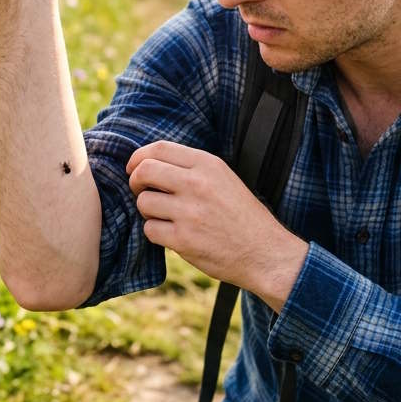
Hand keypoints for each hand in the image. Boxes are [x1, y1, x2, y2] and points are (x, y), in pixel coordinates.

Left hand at [127, 141, 307, 305]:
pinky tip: (172, 235)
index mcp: (208, 164)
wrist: (265, 253)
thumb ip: (191, 168)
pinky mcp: (183, 240)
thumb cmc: (241, 215)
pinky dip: (156, 234)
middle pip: (144, 171)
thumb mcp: (223, 178)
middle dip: (135, 182)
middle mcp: (197, 184)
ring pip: (143, 202)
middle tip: (141, 192)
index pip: (158, 148)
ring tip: (165, 217)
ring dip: (147, 211)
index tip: (135, 169)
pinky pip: (149, 230)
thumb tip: (148, 162)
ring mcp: (189, 212)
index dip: (138, 158)